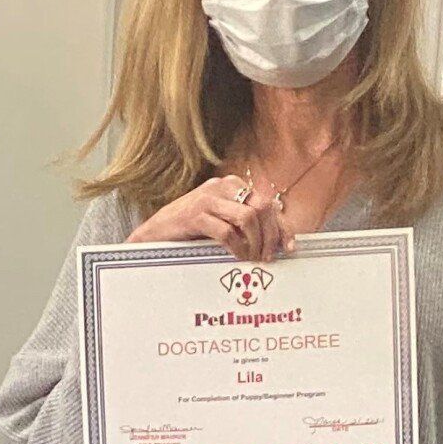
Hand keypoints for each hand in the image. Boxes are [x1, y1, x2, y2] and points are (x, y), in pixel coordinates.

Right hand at [128, 175, 293, 262]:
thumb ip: (243, 223)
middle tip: (267, 257)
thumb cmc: (190, 230)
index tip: (287, 247)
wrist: (154, 233)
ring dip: (255, 242)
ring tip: (253, 258)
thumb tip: (275, 239)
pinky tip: (237, 257)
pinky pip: (226, 231)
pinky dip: (237, 247)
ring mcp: (207, 199)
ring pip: (248, 217)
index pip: (266, 202)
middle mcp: (222, 186)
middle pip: (261, 207)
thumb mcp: (221, 221)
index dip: (280, 226)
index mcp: (231, 185)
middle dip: (270, 235)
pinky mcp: (195, 215)